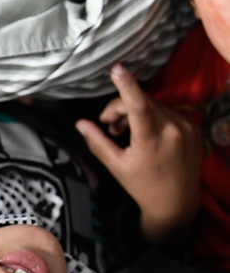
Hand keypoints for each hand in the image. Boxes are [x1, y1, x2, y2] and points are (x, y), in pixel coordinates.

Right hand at [75, 63, 201, 244]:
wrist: (177, 203)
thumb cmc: (143, 186)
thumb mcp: (116, 166)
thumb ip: (98, 142)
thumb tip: (81, 124)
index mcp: (151, 141)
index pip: (138, 105)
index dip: (126, 85)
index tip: (116, 69)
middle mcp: (172, 130)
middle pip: (141, 102)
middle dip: (120, 108)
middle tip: (108, 126)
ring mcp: (186, 127)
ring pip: (153, 105)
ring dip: (135, 112)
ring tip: (125, 133)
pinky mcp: (193, 127)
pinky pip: (166, 112)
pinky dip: (151, 117)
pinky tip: (144, 134)